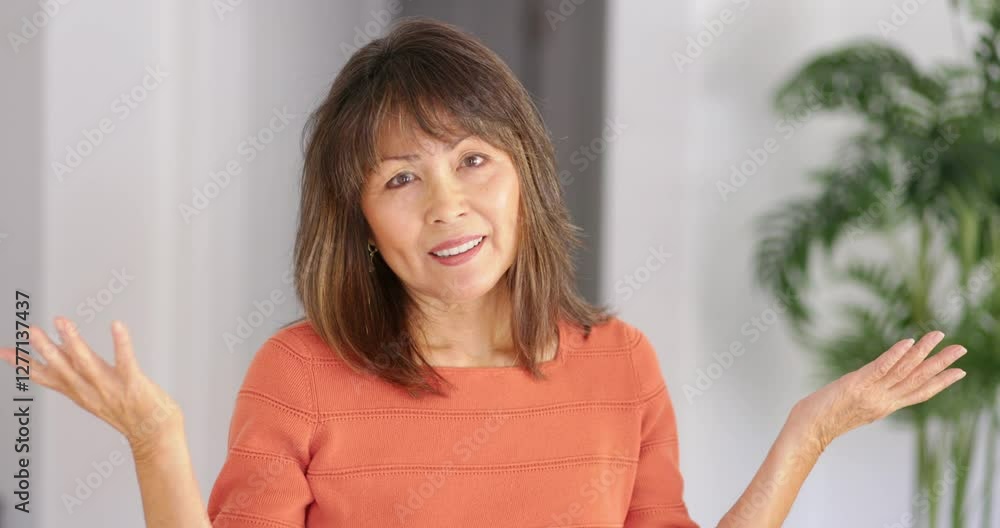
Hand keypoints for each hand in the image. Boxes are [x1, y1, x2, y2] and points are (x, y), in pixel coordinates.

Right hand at [0, 317, 182, 458]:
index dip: (23, 365)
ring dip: (74, 343)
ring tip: (62, 322)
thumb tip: (57, 350)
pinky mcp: (134, 384)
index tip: (2, 350)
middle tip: (31, 330)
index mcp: (79, 392)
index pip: (45, 377)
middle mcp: (90, 391)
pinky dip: (121, 343)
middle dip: (46, 349)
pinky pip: (126, 361)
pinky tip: (117, 326)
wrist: (153, 436)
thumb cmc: (128, 412)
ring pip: (87, 363)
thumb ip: (74, 372)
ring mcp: (111, 388)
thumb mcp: (92, 393)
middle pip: (63, 368)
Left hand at [791, 330, 966, 450]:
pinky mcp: (856, 385)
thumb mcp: (854, 408)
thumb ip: (869, 396)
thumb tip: (873, 384)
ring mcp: (871, 393)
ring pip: (904, 370)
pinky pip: (880, 368)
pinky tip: (908, 342)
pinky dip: (895, 355)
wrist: (808, 430)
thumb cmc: (824, 418)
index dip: (941, 383)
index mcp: (885, 407)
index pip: (919, 394)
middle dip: (941, 364)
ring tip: (938, 335)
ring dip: (923, 352)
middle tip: (961, 349)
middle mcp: (883, 401)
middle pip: (918, 380)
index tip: (960, 372)